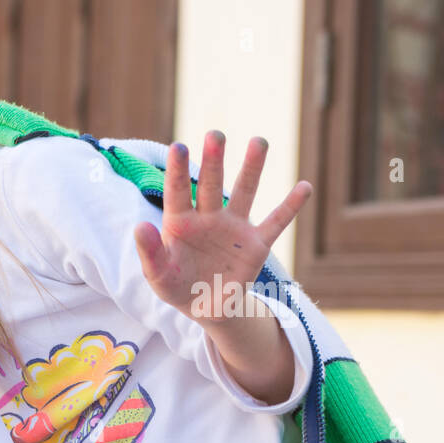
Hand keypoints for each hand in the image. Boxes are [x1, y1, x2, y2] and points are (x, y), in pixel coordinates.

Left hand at [133, 131, 311, 322]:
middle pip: (211, 185)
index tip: (178, 146)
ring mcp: (233, 228)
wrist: (205, 306)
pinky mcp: (256, 244)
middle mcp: (208, 218)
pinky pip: (275, 223)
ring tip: (258, 142)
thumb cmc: (177, 286)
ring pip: (244, 193)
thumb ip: (150, 252)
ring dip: (251, 169)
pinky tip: (304, 187)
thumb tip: (139, 227)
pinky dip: (290, 207)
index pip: (178, 192)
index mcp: (180, 223)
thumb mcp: (158, 275)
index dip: (177, 170)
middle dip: (213, 161)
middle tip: (215, 134)